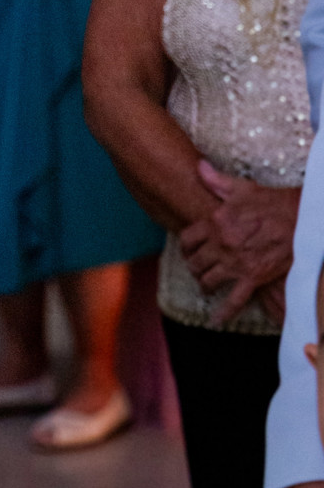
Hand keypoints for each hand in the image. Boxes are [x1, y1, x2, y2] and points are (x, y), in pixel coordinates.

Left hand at [177, 161, 298, 324]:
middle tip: (197, 267)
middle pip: (195, 262)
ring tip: (206, 285)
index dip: (185, 246)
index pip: (187, 239)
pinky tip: (216, 320)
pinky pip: (234, 300)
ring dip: (204, 284)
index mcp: (216, 222)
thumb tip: (199, 167)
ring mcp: (236, 263)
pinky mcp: (254, 278)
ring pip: (208, 280)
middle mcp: (222, 245)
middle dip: (193, 266)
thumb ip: (216, 181)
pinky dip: (224, 312)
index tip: (188, 249)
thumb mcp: (243, 188)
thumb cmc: (273, 203)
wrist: (302, 220)